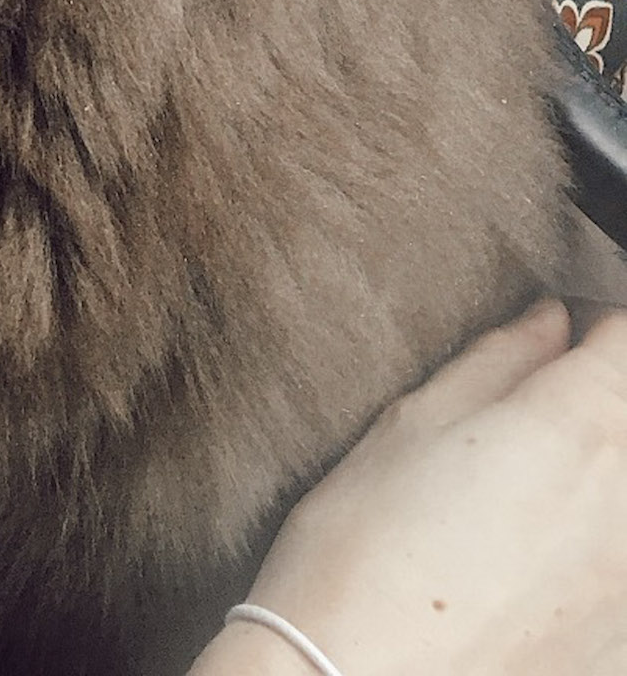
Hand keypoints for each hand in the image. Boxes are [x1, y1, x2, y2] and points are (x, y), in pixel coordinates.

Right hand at [193, 299, 626, 674]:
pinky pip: (620, 571)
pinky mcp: (622, 647)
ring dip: (594, 478)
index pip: (626, 334)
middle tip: (526, 420)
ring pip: (626, 492)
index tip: (554, 334)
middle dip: (593, 401)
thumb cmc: (364, 551)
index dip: (589, 323)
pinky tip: (526, 567)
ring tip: (521, 500)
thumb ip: (497, 362)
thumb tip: (548, 321)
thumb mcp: (412, 425)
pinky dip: (593, 553)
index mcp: (578, 426)